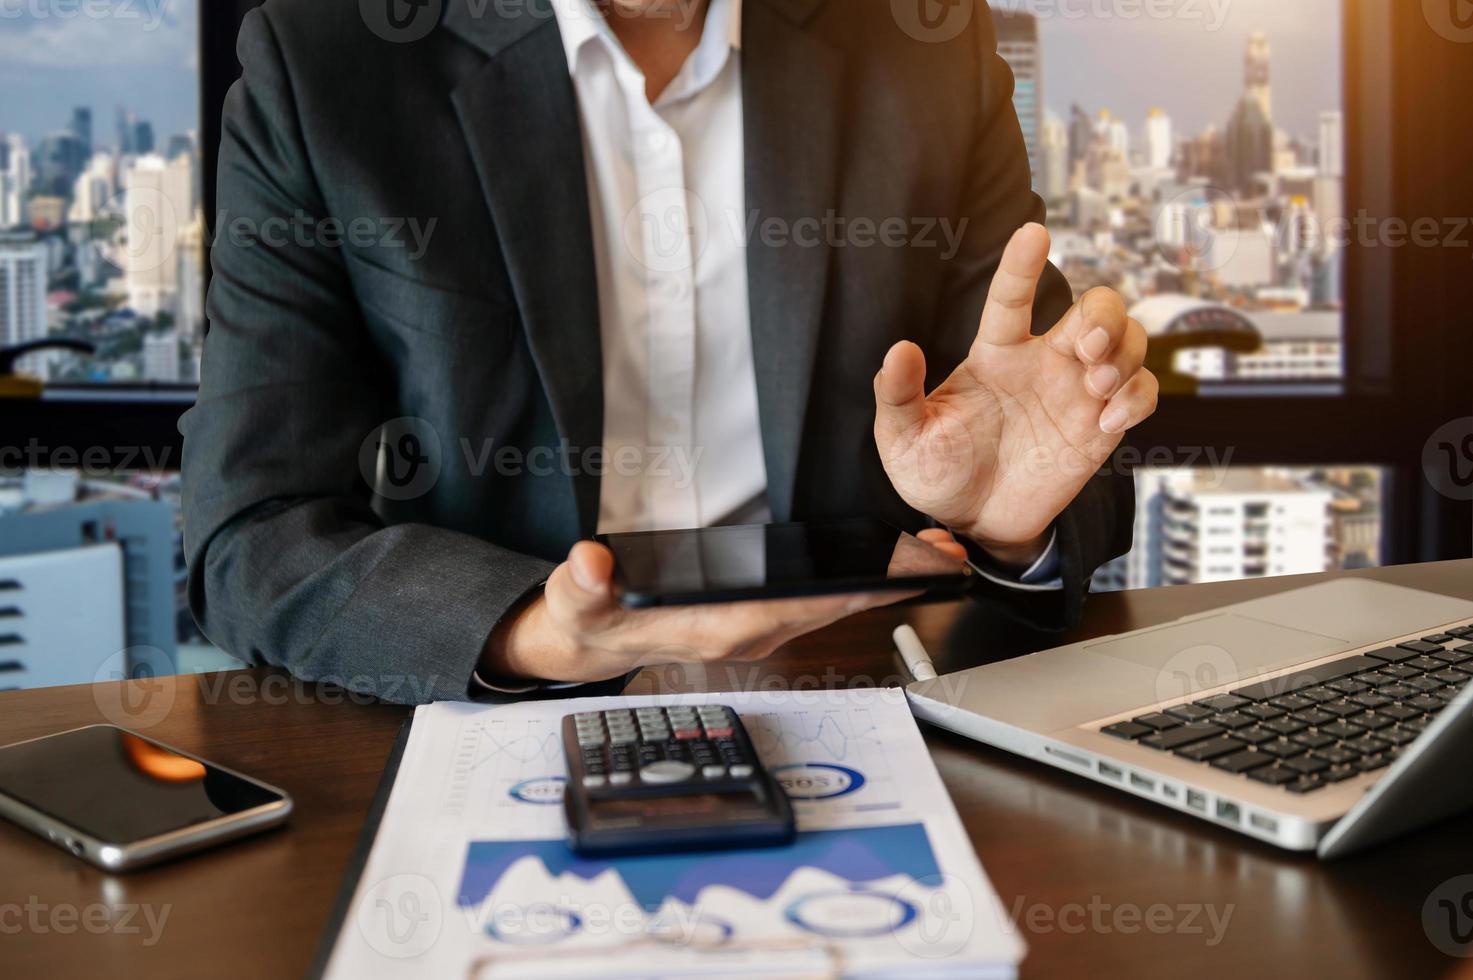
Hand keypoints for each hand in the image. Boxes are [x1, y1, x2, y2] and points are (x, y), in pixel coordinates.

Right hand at [480, 530, 967, 684]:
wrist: (596, 638)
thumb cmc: (595, 617)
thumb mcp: (577, 600)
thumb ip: (580, 583)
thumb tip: (591, 561)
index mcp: (719, 625)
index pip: (794, 607)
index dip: (845, 592)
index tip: (893, 577)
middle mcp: (752, 630)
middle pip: (834, 607)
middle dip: (891, 585)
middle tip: (946, 556)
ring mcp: (763, 625)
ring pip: (837, 604)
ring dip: (885, 583)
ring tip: (936, 552)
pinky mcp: (765, 615)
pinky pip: (825, 599)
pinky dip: (862, 582)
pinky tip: (889, 560)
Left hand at [874, 223, 1157, 565]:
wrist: (971, 521)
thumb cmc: (936, 472)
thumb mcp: (903, 438)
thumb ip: (897, 395)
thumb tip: (898, 350)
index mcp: (995, 354)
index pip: (1012, 297)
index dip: (1022, 264)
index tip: (1034, 231)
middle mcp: (1042, 362)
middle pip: (1095, 307)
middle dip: (1105, 315)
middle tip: (1087, 349)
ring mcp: (1076, 391)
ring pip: (1129, 340)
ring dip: (1126, 353)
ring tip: (1098, 385)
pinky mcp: (1101, 425)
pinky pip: (1142, 393)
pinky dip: (1137, 399)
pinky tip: (1107, 423)